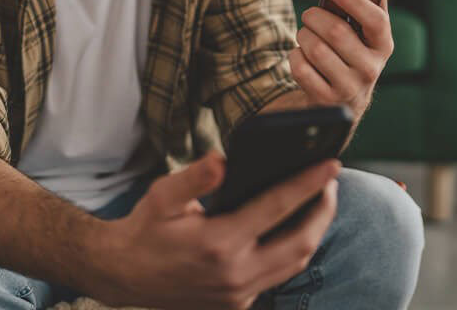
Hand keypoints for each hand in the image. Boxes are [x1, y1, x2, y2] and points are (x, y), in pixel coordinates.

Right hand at [97, 150, 339, 309]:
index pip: (277, 207)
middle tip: (331, 181)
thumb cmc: (145, 229)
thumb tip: (223, 160)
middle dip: (324, 211)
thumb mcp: (162, 196)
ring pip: (294, 264)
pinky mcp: (237, 303)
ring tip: (320, 201)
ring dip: (314, 232)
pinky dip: (293, 251)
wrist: (125, 275)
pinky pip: (278, 276)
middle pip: (300, 243)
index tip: (330, 163)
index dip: (307, 183)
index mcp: (219, 242)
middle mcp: (235, 273)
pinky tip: (293, 227)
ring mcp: (239, 293)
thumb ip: (194, 177)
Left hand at [289, 0, 393, 119]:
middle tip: (310, 16)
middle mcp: (370, 70)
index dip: (353, 1)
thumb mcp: (365, 37)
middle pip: (336, 32)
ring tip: (307, 37)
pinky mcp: (326, 100)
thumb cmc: (350, 58)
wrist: (341, 106)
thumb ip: (368, 8)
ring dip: (304, 36)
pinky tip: (303, 58)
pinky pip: (300, 67)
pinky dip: (295, 56)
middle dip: (314, 17)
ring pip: (315, 48)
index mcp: (383, 47)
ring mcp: (349, 88)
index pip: (376, 21)